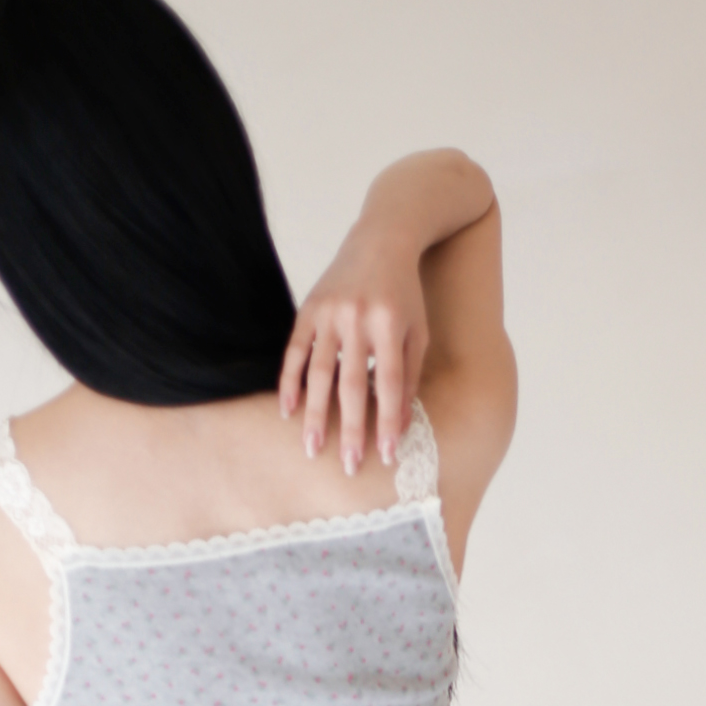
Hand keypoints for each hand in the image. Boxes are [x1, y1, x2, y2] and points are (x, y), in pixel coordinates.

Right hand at [279, 225, 428, 474]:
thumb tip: (398, 427)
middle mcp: (358, 319)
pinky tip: (288, 411)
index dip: (388, 422)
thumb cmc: (405, 293)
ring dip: (315, 415)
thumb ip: (410, 376)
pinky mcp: (309, 307)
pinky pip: (294, 351)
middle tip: (348, 466)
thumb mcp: (418, 331)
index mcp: (390, 324)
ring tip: (312, 449)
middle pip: (352, 385)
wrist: (382, 239)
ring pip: (319, 373)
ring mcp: (329, 313)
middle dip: (350, 429)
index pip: (390, 384)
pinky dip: (289, 381)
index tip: (386, 456)